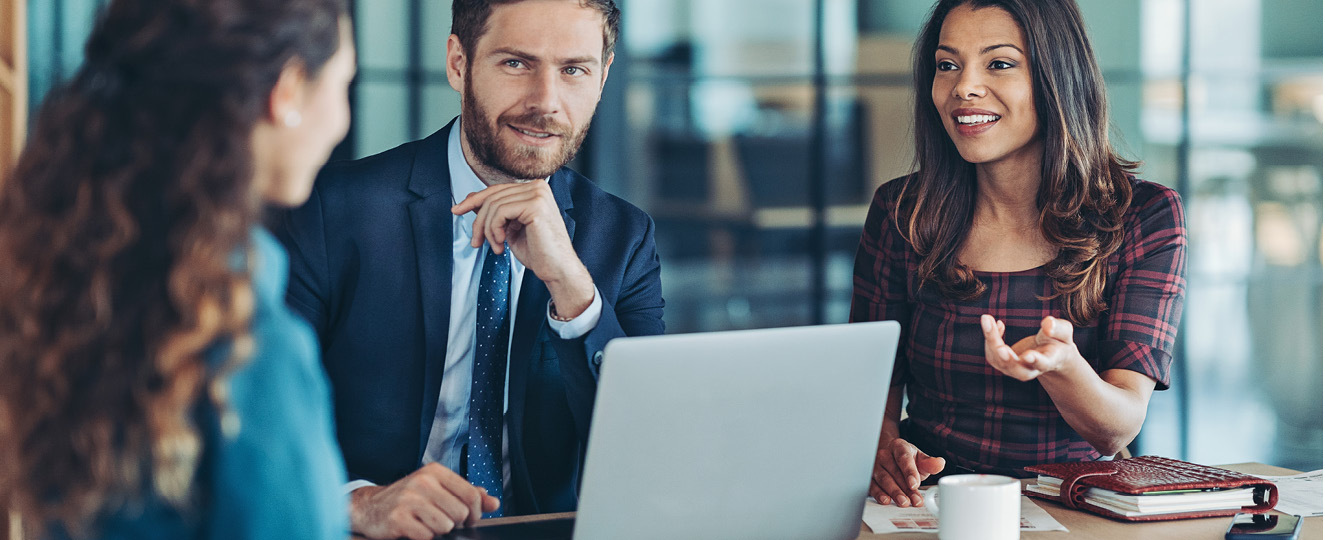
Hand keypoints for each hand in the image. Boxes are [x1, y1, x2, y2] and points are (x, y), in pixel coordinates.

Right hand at [349, 463, 500, 539]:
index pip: (472, 494)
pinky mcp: (398, 518)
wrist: (370, 507)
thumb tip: (494, 503)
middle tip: (441, 520)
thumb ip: (467, 494)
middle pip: (461, 513)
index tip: (469, 518)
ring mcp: (409, 500)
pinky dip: (423, 536)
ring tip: (426, 522)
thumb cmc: (409, 498)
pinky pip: (427, 536)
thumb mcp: (438, 488)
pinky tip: (414, 528)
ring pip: (446, 526)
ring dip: (439, 530)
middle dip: (455, 523)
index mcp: (435, 471)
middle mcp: (422, 481)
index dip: (475, 512)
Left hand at [452, 180, 593, 316]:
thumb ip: (494, 212)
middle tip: (476, 242)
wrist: (557, 270)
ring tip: (496, 247)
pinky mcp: (535, 205)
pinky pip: (500, 212)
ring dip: (487, 230)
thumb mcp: (509, 228)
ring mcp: (538, 194)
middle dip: (479, 221)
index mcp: (534, 189)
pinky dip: (494, 230)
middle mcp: (538, 187)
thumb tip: (470, 199)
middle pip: (492, 196)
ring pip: (494, 205)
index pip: (496, 190)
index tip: (456, 210)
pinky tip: (502, 243)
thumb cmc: (538, 252)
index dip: (474, 200)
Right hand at [870, 438, 944, 506]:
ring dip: (894, 492)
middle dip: (905, 488)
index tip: (915, 484)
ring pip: (884, 480)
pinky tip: (886, 500)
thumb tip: (940, 463)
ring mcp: (875, 466)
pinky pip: (873, 486)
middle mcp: (884, 454)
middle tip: (914, 500)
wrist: (890, 457)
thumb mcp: (920, 458)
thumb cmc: (907, 460)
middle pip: (894, 472)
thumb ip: (930, 463)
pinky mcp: (870, 477)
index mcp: (898, 446)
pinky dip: (879, 494)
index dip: (909, 472)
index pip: (903, 458)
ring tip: (904, 502)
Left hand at [981, 314, 1080, 380]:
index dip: (1035, 360)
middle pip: (1015, 367)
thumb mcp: (1065, 333)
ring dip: (991, 340)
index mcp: (1049, 361)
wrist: (1049, 353)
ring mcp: (1014, 369)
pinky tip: (995, 322)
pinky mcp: (1003, 363)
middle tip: (1000, 347)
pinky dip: (991, 336)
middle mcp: (1030, 369)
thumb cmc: (1058, 342)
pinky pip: (992, 353)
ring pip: (998, 360)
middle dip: (1005, 358)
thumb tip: (1047, 324)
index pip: (1042, 364)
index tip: (1028, 356)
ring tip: (987, 318)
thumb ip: (1059, 328)